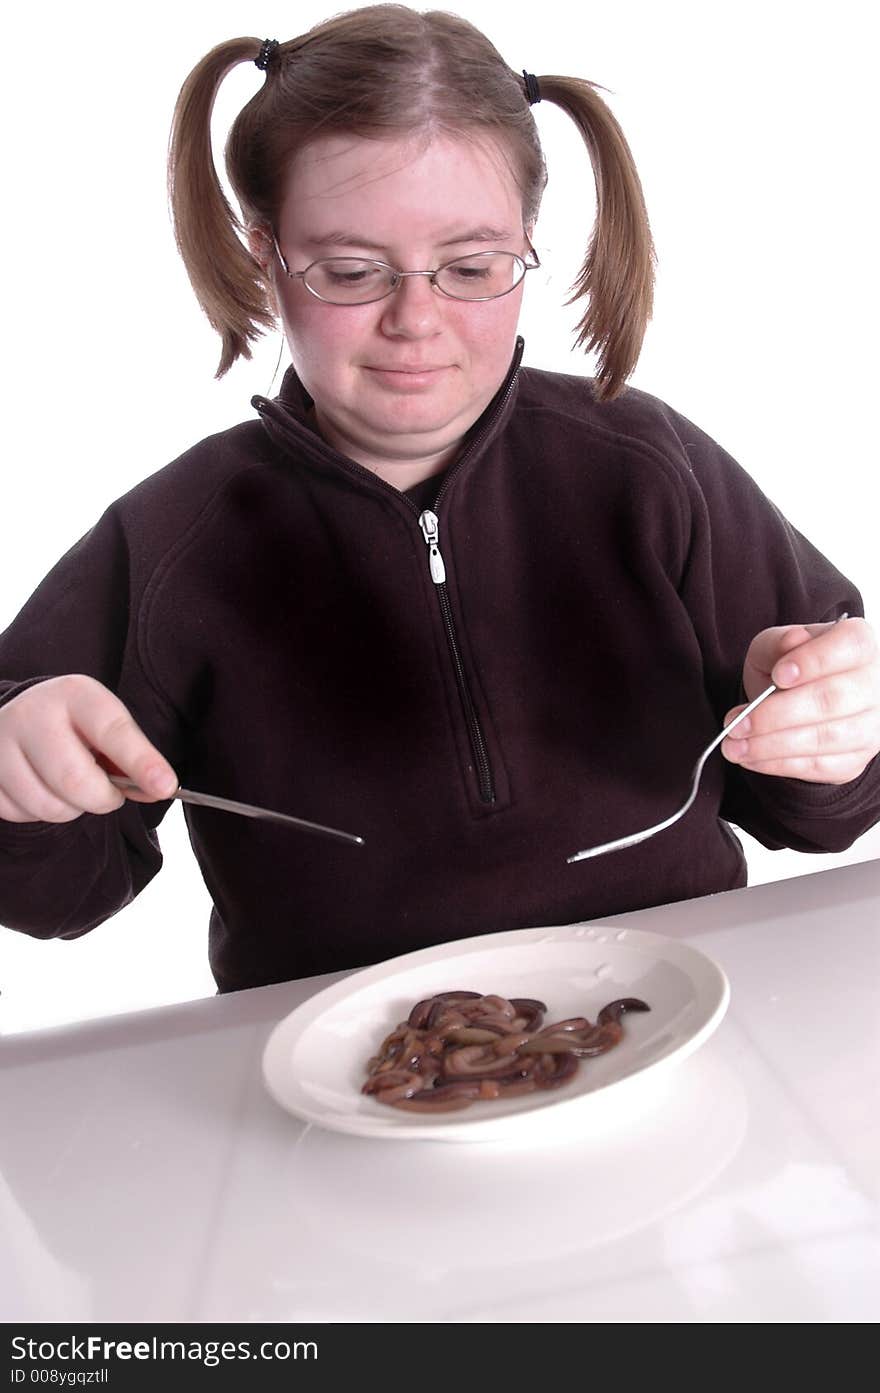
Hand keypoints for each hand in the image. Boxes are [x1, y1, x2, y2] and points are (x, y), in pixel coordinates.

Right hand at [0, 674, 177, 822]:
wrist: (19, 717)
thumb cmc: (75, 727)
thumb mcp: (106, 725)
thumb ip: (133, 757)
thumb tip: (159, 789)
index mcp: (75, 695)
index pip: (113, 731)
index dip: (142, 763)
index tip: (166, 785)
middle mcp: (32, 714)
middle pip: (76, 782)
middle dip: (104, 799)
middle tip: (110, 794)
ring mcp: (1, 745)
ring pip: (49, 806)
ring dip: (71, 809)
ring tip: (71, 787)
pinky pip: (21, 814)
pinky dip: (39, 812)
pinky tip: (41, 787)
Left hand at [721, 617, 879, 783]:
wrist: (796, 700)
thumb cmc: (789, 667)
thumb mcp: (774, 647)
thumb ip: (779, 643)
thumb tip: (792, 642)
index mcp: (859, 643)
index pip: (850, 646)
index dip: (814, 662)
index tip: (779, 675)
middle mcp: (874, 684)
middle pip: (833, 700)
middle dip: (777, 714)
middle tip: (736, 722)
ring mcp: (870, 726)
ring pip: (826, 739)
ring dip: (772, 745)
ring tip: (734, 745)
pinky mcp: (855, 759)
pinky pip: (820, 766)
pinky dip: (779, 764)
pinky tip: (751, 757)